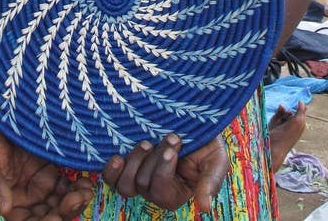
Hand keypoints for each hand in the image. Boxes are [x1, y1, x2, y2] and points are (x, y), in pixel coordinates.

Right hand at [0, 119, 92, 220]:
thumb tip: (4, 208)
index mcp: (10, 200)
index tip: (56, 218)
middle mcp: (29, 195)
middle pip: (51, 214)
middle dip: (67, 211)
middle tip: (78, 198)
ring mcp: (43, 181)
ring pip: (63, 200)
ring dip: (77, 200)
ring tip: (86, 190)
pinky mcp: (54, 164)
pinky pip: (69, 181)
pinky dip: (79, 185)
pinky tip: (86, 179)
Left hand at [102, 134, 227, 212]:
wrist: (191, 119)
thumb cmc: (206, 142)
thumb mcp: (216, 160)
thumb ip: (211, 182)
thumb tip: (205, 208)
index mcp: (175, 194)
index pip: (161, 191)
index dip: (164, 169)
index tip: (175, 143)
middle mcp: (154, 189)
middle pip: (141, 185)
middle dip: (153, 159)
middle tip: (168, 136)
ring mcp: (139, 176)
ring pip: (124, 185)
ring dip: (134, 161)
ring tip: (146, 143)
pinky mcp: (127, 164)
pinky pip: (111, 178)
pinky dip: (111, 169)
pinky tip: (118, 157)